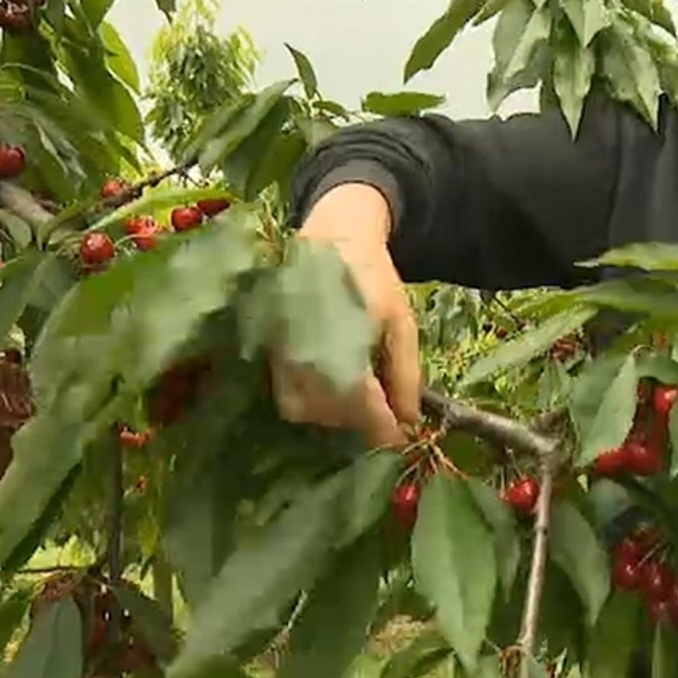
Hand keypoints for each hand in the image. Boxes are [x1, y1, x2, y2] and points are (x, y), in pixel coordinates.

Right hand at [269, 182, 421, 448]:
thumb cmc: (373, 278)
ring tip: (359, 402)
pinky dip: (310, 403)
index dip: (382, 430)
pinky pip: (285, 395)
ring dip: (335, 416)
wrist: (331, 237)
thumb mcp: (402, 322)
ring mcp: (280, 352)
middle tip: (383, 417)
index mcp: (342, 342)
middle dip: (361, 422)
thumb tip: (411, 421)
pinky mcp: (267, 350)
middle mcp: (304, 352)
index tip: (399, 439)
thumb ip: (406, 374)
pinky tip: (332, 390)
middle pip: (332, 413)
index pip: (361, 405)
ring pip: (305, 410)